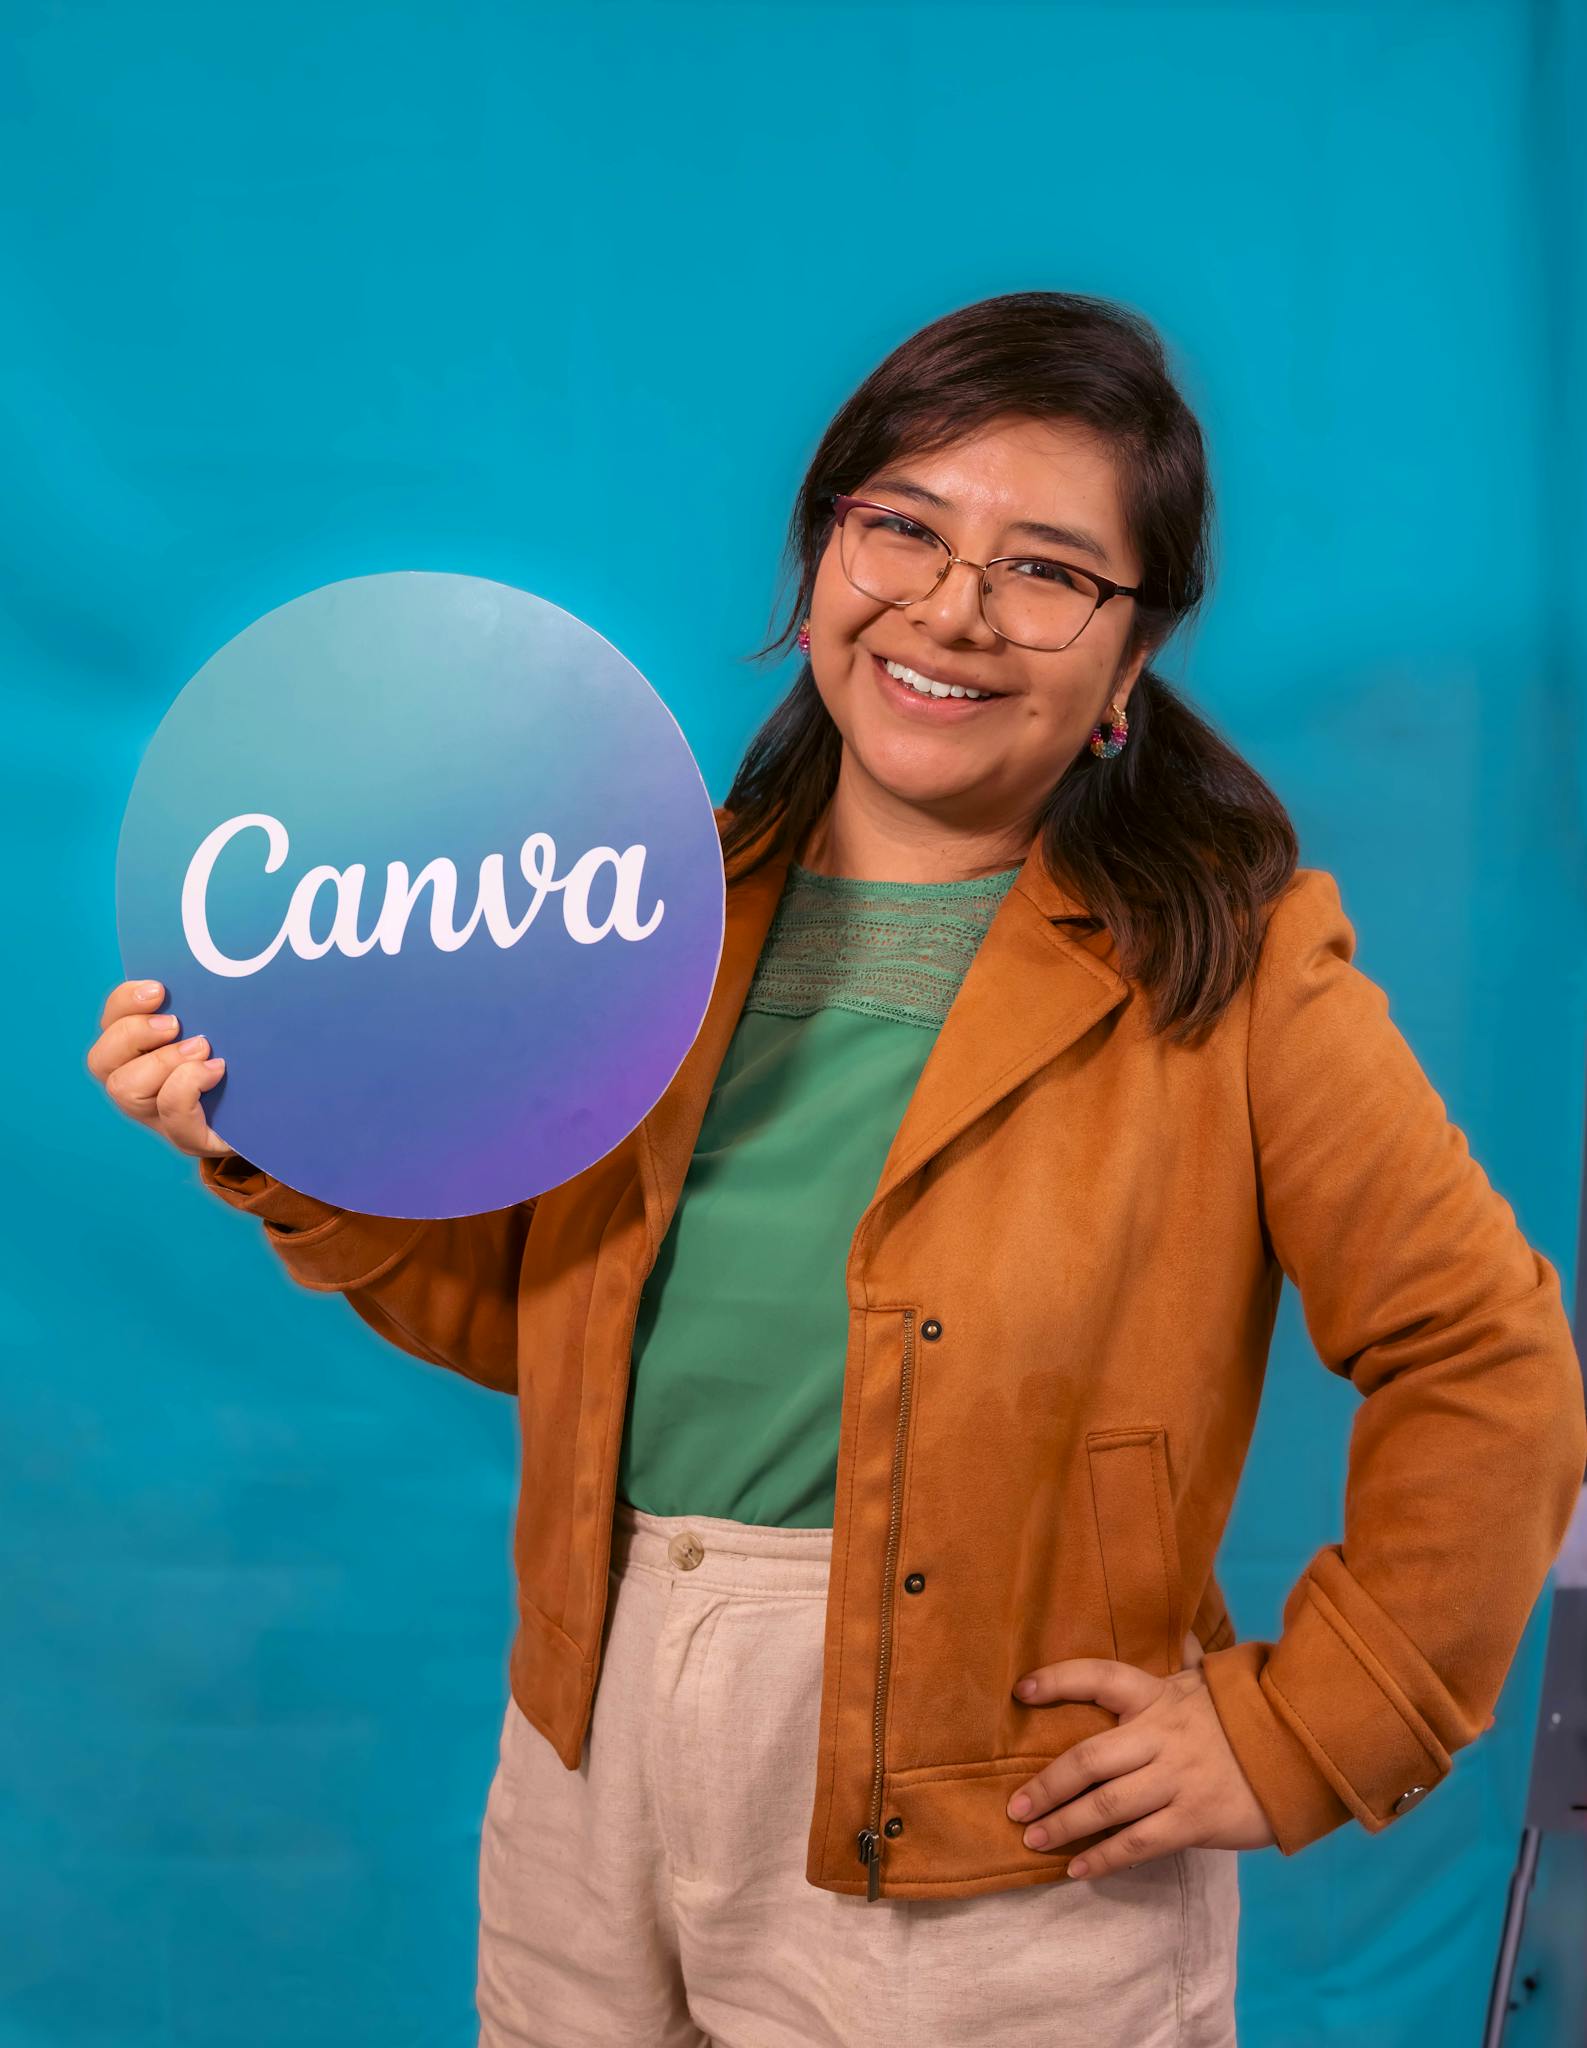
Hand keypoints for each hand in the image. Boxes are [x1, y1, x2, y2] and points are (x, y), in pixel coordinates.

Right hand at [87, 979, 230, 1158]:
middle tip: (175, 1025)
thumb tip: (203, 977)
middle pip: (100, 1061)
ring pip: (124, 1090)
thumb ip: (204, 1006)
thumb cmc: (248, 1063)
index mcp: (140, 1052)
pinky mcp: (190, 1139)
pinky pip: (173, 1116)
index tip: (158, 989)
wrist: (281, 1112)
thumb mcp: (224, 1026)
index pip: (110, 1022)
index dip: (124, 1002)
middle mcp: (140, 1087)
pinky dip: (189, 1086)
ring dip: (162, 1061)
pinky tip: (217, 1071)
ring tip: (202, 1048)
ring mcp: (160, 1117)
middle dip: (134, 1033)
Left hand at [1005, 1629, 1276, 1878]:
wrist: (1302, 1750)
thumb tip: (1176, 1632)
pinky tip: (1078, 1869)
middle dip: (1046, 1786)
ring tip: (1033, 1839)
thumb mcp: (1205, 1682)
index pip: (1098, 1678)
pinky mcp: (1196, 1819)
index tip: (1020, 1691)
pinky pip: (1140, 1843)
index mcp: (1157, 1696)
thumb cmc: (1242, 1716)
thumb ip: (1182, 1664)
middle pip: (1088, 1759)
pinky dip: (1105, 1858)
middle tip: (1014, 1807)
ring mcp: (1178, 1779)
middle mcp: (1161, 1736)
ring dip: (1064, 1825)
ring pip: (1107, 1807)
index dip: (1057, 1681)